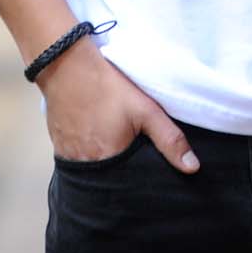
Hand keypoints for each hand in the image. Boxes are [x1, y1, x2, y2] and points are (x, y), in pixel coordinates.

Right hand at [41, 40, 199, 172]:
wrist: (66, 64)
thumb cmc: (108, 86)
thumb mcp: (145, 110)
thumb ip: (170, 139)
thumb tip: (193, 168)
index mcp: (107, 161)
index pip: (126, 188)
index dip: (137, 185)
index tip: (145, 178)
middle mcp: (84, 165)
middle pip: (107, 182)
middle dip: (120, 178)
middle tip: (130, 162)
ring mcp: (67, 156)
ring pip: (90, 171)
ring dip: (102, 167)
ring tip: (113, 153)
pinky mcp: (57, 144)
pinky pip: (75, 159)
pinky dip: (87, 155)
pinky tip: (95, 142)